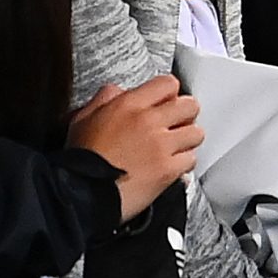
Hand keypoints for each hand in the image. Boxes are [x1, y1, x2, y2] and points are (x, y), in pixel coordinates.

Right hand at [68, 76, 202, 221]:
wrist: (81, 193)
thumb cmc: (80, 160)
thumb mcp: (83, 119)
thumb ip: (104, 99)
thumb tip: (118, 91)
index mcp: (128, 105)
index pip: (168, 84)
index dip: (169, 94)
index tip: (166, 104)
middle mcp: (148, 121)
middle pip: (190, 106)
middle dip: (184, 115)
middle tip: (174, 126)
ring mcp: (161, 146)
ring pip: (196, 133)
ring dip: (187, 141)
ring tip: (173, 149)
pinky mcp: (168, 170)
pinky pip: (191, 160)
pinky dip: (183, 165)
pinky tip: (169, 167)